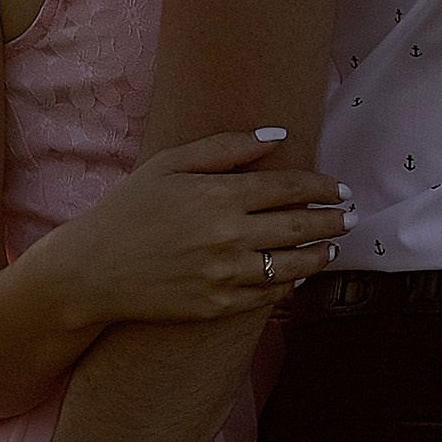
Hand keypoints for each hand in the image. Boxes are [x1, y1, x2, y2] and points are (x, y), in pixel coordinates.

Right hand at [45, 129, 352, 325]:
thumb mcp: (167, 165)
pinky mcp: (219, 305)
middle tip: (350, 216)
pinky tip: (296, 275)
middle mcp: (228, 236)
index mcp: (217, 196)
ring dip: (321, 254)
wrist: (91, 270)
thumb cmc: (126, 210)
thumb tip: (278, 136)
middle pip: (302, 227)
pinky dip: (290, 284)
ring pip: (295, 265)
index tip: (340, 189)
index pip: (291, 188)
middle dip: (334, 220)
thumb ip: (225, 147)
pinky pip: (270, 295)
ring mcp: (225, 275)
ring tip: (331, 247)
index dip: (323, 188)